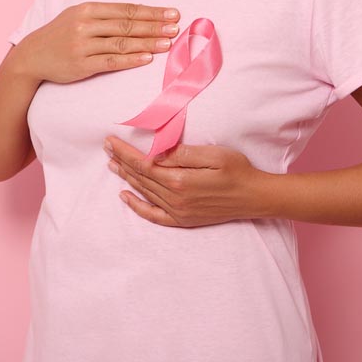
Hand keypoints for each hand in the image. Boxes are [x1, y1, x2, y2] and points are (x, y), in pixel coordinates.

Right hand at [15, 2, 180, 83]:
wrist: (32, 56)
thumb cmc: (61, 35)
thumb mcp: (78, 17)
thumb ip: (104, 16)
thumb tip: (139, 16)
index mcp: (87, 9)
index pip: (126, 9)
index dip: (151, 11)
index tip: (172, 13)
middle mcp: (85, 24)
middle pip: (127, 24)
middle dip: (154, 26)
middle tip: (176, 27)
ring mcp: (82, 45)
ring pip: (121, 43)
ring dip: (147, 43)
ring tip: (168, 43)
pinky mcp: (81, 64)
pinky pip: (111, 61)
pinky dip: (130, 60)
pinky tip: (147, 59)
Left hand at [103, 135, 273, 226]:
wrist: (255, 197)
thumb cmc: (238, 170)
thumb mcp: (213, 155)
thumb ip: (182, 155)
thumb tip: (155, 153)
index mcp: (180, 180)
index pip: (143, 164)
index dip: (125, 152)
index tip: (110, 141)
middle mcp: (175, 199)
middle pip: (140, 177)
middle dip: (121, 161)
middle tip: (106, 148)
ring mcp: (178, 211)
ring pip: (144, 193)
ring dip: (126, 178)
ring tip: (112, 165)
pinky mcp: (183, 220)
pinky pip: (153, 215)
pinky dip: (137, 206)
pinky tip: (125, 197)